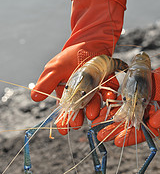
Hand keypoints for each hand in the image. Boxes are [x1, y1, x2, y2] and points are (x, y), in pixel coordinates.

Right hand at [31, 0, 125, 134]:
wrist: (89, 43)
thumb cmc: (69, 57)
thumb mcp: (55, 69)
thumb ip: (47, 82)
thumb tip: (34, 98)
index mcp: (68, 96)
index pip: (64, 111)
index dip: (63, 121)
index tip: (62, 130)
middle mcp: (83, 97)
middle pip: (80, 110)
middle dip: (78, 118)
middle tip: (76, 124)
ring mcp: (96, 92)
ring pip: (95, 103)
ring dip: (94, 109)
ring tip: (92, 115)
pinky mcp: (108, 85)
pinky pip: (110, 91)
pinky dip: (110, 94)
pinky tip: (109, 97)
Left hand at [94, 11, 159, 145]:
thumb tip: (153, 124)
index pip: (143, 133)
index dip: (130, 138)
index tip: (117, 141)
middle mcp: (150, 114)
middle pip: (130, 124)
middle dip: (115, 130)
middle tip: (100, 135)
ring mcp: (144, 102)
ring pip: (125, 110)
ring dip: (111, 115)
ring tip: (96, 121)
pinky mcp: (140, 89)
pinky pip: (127, 94)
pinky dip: (116, 97)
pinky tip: (105, 100)